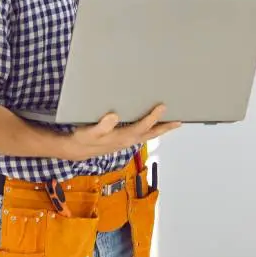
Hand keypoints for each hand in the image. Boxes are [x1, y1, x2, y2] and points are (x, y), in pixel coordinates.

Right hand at [65, 104, 180, 160]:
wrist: (76, 150)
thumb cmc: (83, 139)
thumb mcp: (89, 132)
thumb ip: (101, 126)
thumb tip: (113, 116)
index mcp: (122, 137)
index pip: (142, 126)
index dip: (153, 117)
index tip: (162, 107)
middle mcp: (127, 141)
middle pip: (150, 134)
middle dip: (165, 128)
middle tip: (179, 121)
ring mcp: (127, 142)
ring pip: (147, 135)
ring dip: (160, 129)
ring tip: (172, 122)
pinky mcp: (124, 140)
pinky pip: (142, 134)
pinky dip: (151, 129)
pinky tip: (153, 124)